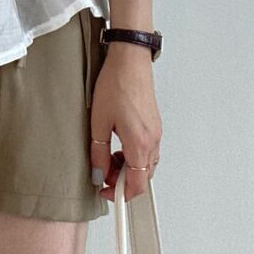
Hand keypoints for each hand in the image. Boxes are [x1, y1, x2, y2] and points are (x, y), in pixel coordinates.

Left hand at [90, 42, 161, 202]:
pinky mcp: (154, 123)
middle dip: (123, 181)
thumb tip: (99, 172)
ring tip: (108, 156)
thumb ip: (99, 152)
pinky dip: (134, 154)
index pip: (136, 185)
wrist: (130, 59)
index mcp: (139, 143)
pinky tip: (118, 143)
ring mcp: (156, 131)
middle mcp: (152, 140)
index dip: (120, 194)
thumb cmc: (116, 83)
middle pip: (143, 176)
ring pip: (146, 163)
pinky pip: (148, 149)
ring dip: (128, 167)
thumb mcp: (98, 121)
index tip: (106, 193)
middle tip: (103, 174)